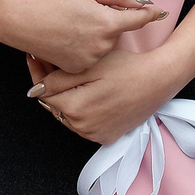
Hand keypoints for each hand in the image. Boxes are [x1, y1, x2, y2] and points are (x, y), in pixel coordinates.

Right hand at [0, 0, 166, 74]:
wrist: (17, 19)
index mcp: (107, 23)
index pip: (138, 19)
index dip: (150, 13)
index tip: (160, 11)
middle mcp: (102, 46)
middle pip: (117, 31)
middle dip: (110, 19)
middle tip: (85, 8)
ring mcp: (89, 59)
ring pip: (104, 44)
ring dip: (97, 34)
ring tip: (72, 22)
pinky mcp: (76, 67)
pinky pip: (90, 55)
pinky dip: (84, 46)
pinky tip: (67, 36)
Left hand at [27, 45, 170, 147]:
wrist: (159, 80)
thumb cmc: (127, 68)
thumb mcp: (91, 67)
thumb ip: (59, 80)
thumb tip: (35, 90)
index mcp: (76, 109)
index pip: (45, 94)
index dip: (38, 74)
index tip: (35, 57)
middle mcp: (83, 128)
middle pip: (55, 106)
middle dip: (51, 87)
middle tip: (49, 63)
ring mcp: (95, 135)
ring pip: (68, 117)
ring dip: (66, 100)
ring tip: (69, 78)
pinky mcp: (106, 137)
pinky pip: (83, 125)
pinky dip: (81, 112)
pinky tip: (87, 94)